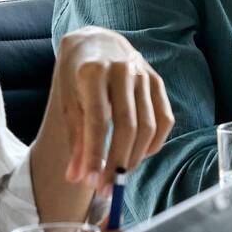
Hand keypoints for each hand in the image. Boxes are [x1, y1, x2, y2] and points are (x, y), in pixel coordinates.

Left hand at [36, 27, 173, 194]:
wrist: (97, 43)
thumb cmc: (78, 77)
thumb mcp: (68, 102)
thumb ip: (75, 140)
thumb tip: (78, 178)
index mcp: (93, 71)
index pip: (97, 120)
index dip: (95, 154)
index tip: (90, 182)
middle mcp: (123, 69)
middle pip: (127, 125)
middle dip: (117, 162)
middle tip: (107, 188)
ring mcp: (145, 74)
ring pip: (148, 126)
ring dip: (135, 157)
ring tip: (119, 175)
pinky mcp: (159, 82)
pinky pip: (164, 120)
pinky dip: (154, 144)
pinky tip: (138, 156)